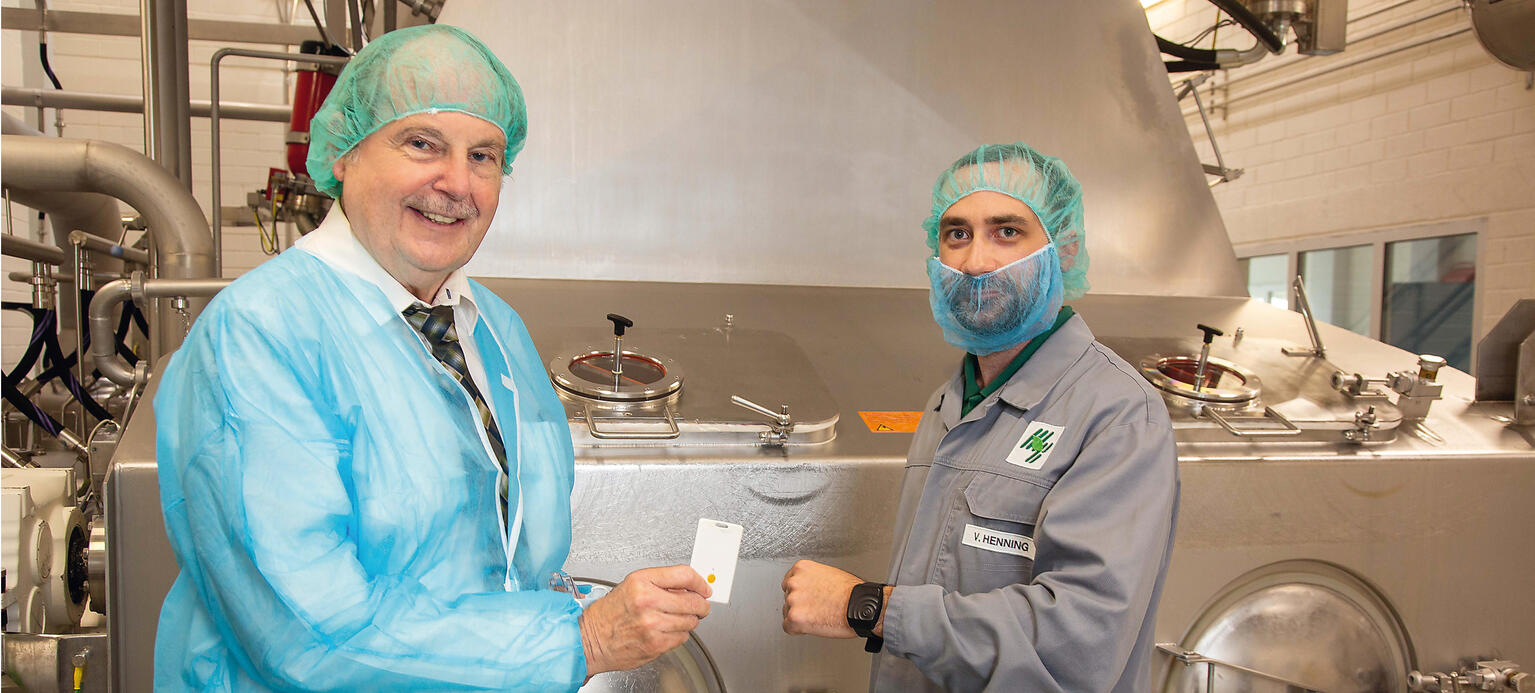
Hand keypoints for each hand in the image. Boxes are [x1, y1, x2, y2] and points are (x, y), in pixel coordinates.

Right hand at [579, 565, 711, 676]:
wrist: (590, 639)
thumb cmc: (609, 613)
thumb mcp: (632, 585)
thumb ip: (662, 583)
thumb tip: (691, 587)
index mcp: (641, 582)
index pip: (685, 575)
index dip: (700, 582)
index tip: (704, 587)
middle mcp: (647, 602)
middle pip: (693, 601)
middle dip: (701, 604)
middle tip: (699, 605)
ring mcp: (652, 625)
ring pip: (691, 621)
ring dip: (689, 620)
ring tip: (674, 618)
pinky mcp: (655, 644)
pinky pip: (682, 638)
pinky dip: (679, 635)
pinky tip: (666, 630)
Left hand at [780, 560, 862, 637]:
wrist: (860, 605)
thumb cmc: (851, 592)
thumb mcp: (829, 573)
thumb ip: (813, 579)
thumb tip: (809, 588)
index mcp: (802, 568)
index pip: (790, 582)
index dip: (801, 593)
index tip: (809, 598)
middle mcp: (794, 582)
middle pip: (788, 597)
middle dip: (800, 604)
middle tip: (816, 608)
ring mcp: (792, 600)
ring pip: (787, 612)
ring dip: (800, 616)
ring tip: (818, 616)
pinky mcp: (794, 618)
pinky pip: (789, 628)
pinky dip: (799, 630)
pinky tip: (813, 625)